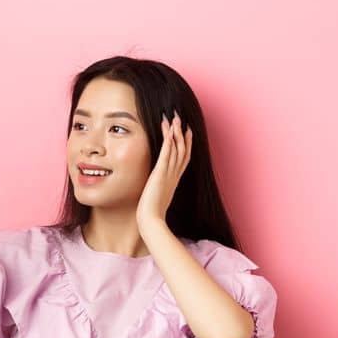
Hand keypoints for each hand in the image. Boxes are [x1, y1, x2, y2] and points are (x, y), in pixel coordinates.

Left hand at [136, 110, 192, 224]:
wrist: (151, 220)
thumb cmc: (152, 212)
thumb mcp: (157, 195)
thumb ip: (158, 188)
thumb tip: (155, 186)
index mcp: (174, 179)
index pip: (183, 157)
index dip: (186, 143)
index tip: (186, 131)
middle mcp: (174, 174)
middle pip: (183, 149)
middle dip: (182, 133)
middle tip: (181, 118)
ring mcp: (169, 173)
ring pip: (176, 148)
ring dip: (175, 132)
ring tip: (174, 118)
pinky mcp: (160, 174)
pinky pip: (166, 154)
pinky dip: (168, 141)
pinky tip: (168, 131)